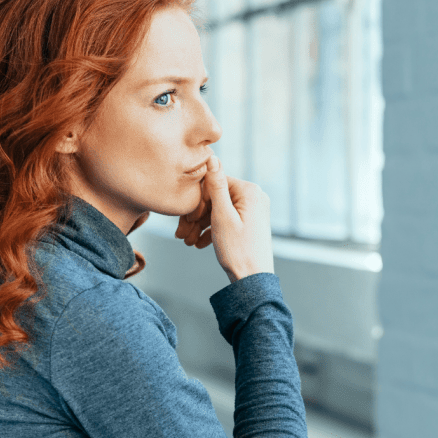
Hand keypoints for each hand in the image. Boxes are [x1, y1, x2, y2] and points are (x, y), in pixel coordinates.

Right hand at [174, 156, 273, 283]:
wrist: (252, 280)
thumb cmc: (237, 250)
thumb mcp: (222, 216)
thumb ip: (215, 186)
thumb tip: (212, 157)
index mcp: (250, 191)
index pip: (214, 183)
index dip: (198, 200)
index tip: (187, 219)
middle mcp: (255, 197)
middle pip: (216, 198)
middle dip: (197, 216)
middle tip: (182, 234)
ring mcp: (254, 210)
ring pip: (220, 211)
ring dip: (202, 225)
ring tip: (188, 241)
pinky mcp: (251, 222)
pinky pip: (227, 220)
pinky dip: (213, 230)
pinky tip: (200, 243)